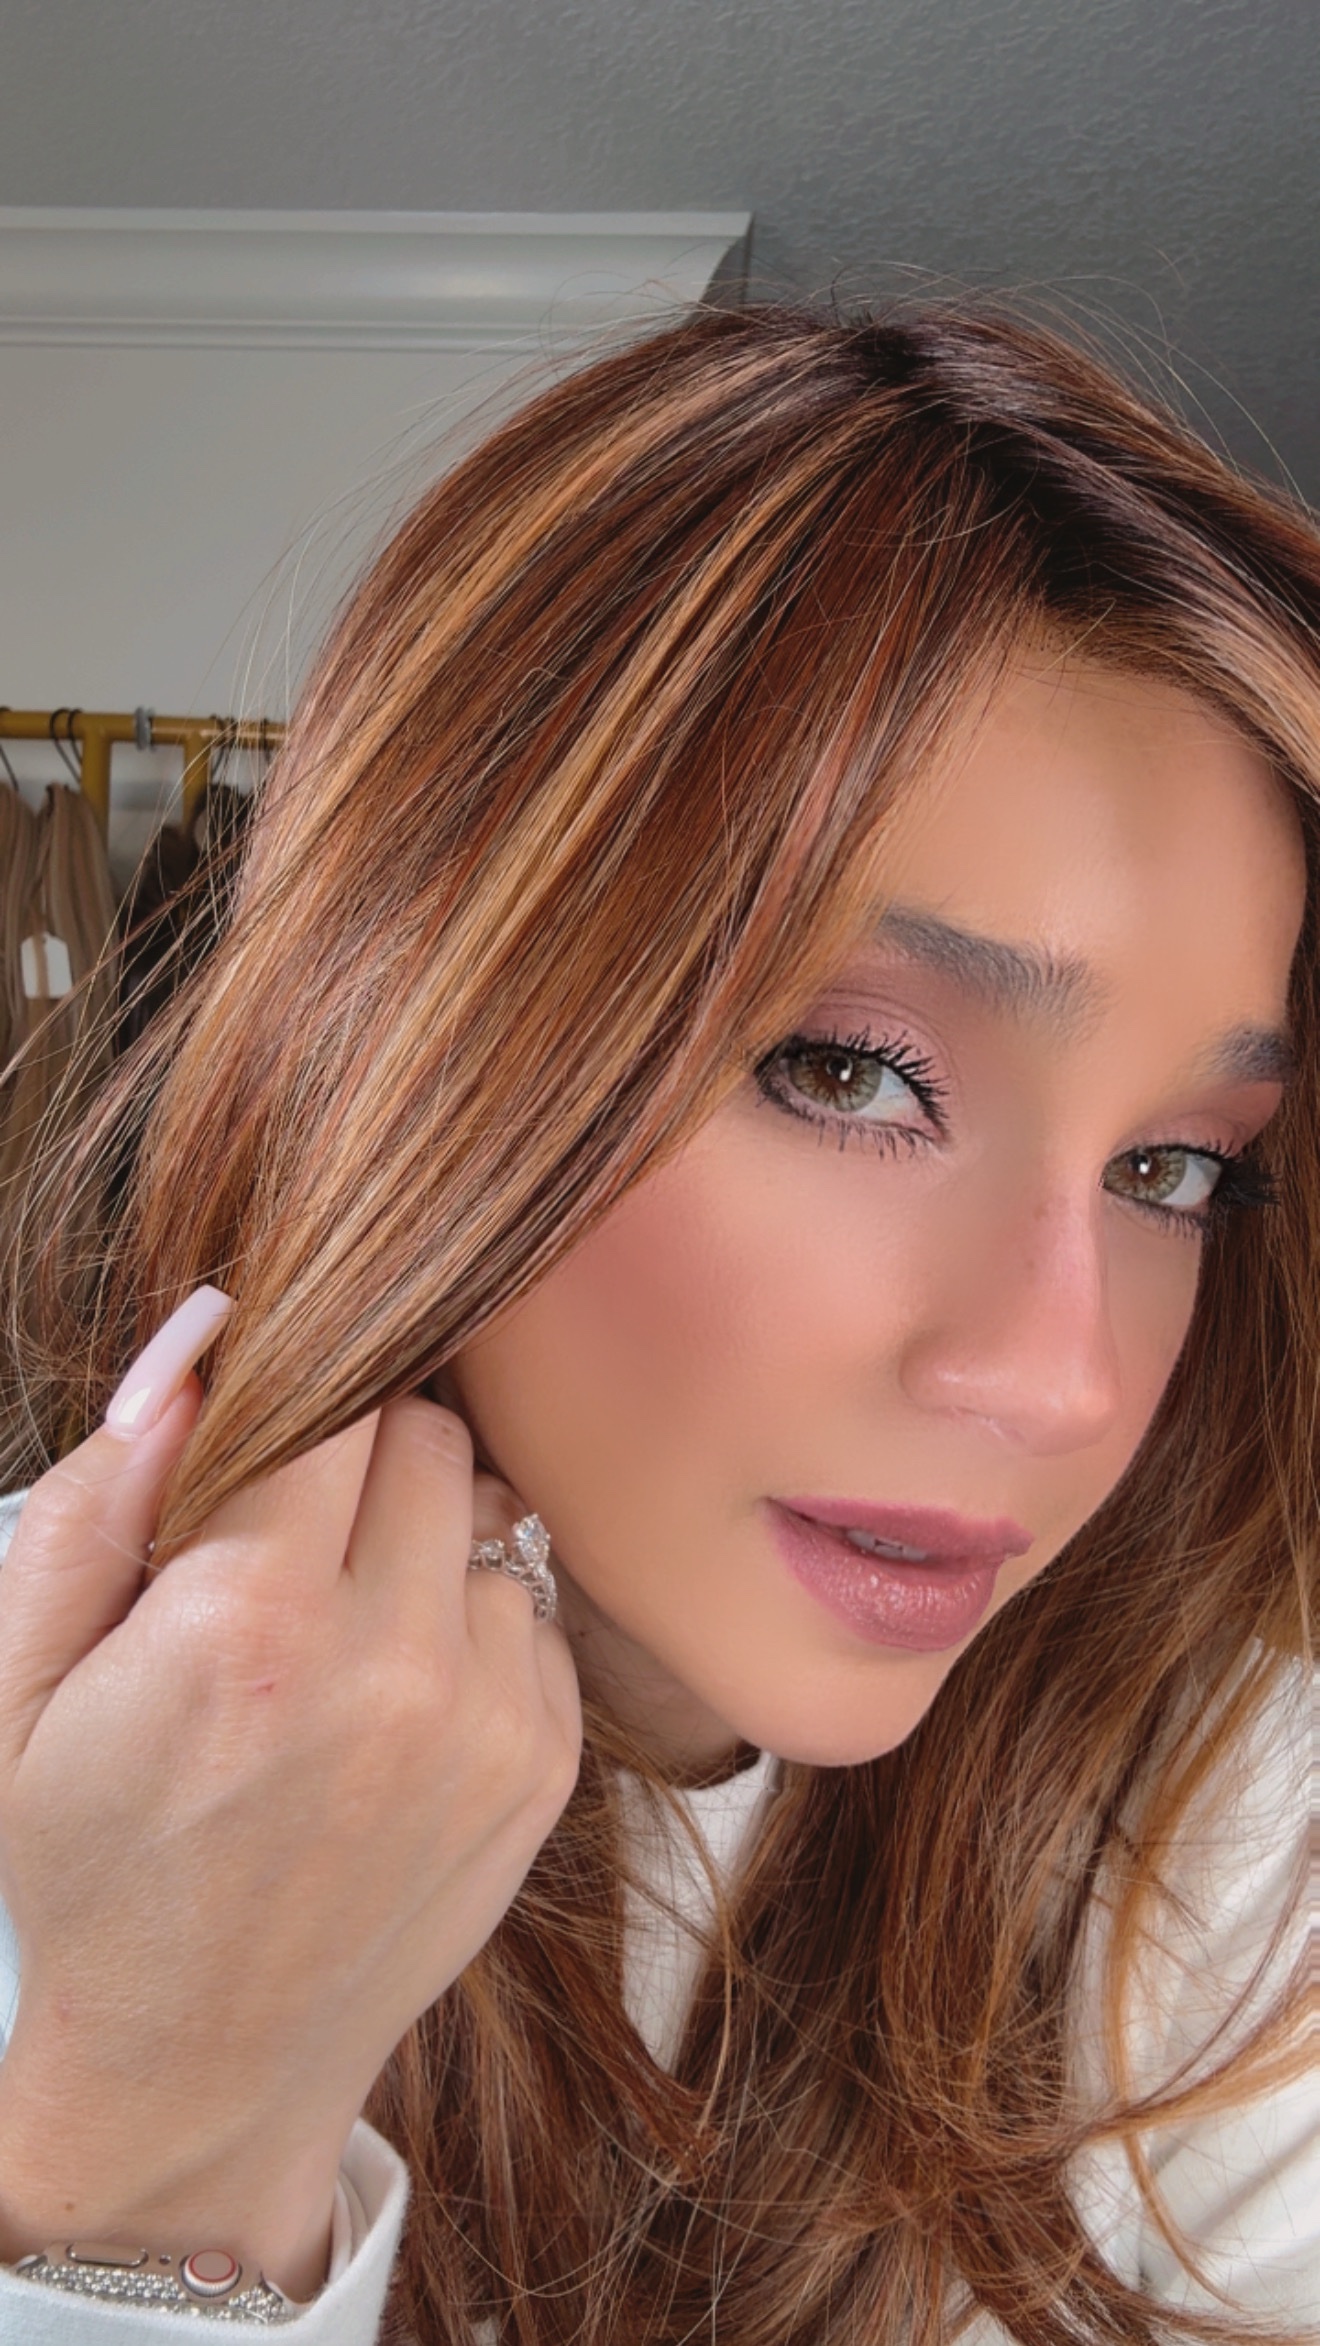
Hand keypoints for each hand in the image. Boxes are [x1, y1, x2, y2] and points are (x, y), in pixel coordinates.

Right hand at [0, 1288, 581, 2296]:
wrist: (200, 2064)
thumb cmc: (96, 1860)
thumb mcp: (23, 1681)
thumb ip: (96, 1496)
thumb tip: (201, 1339)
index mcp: (248, 1625)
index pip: (328, 1392)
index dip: (289, 1396)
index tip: (259, 1434)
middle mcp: (392, 1664)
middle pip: (423, 1431)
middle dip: (353, 1455)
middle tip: (285, 1535)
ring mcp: (488, 1718)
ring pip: (485, 1510)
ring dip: (416, 1534)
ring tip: (337, 1624)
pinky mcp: (548, 1762)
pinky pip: (529, 1605)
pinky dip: (467, 1618)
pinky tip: (392, 1691)